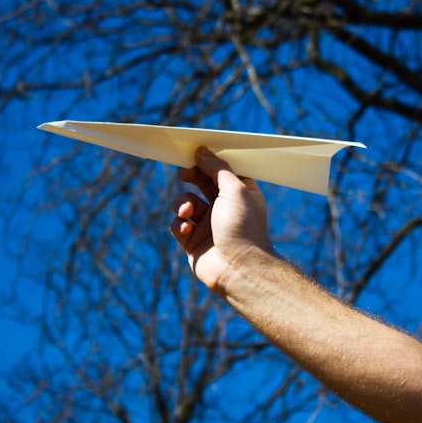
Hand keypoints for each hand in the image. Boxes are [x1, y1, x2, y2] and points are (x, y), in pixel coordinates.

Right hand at [170, 147, 273, 292]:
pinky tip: (186, 228)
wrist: (238, 270)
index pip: (222, 171)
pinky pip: (178, 224)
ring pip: (186, 203)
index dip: (209, 162)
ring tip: (188, 212)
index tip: (196, 154)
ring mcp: (208, 225)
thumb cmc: (243, 228)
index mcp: (240, 194)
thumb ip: (217, 168)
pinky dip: (179, 223)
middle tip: (185, 174)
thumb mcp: (234, 189)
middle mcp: (224, 208)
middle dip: (192, 178)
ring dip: (183, 203)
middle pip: (202, 184)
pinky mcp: (193, 241)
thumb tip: (202, 152)